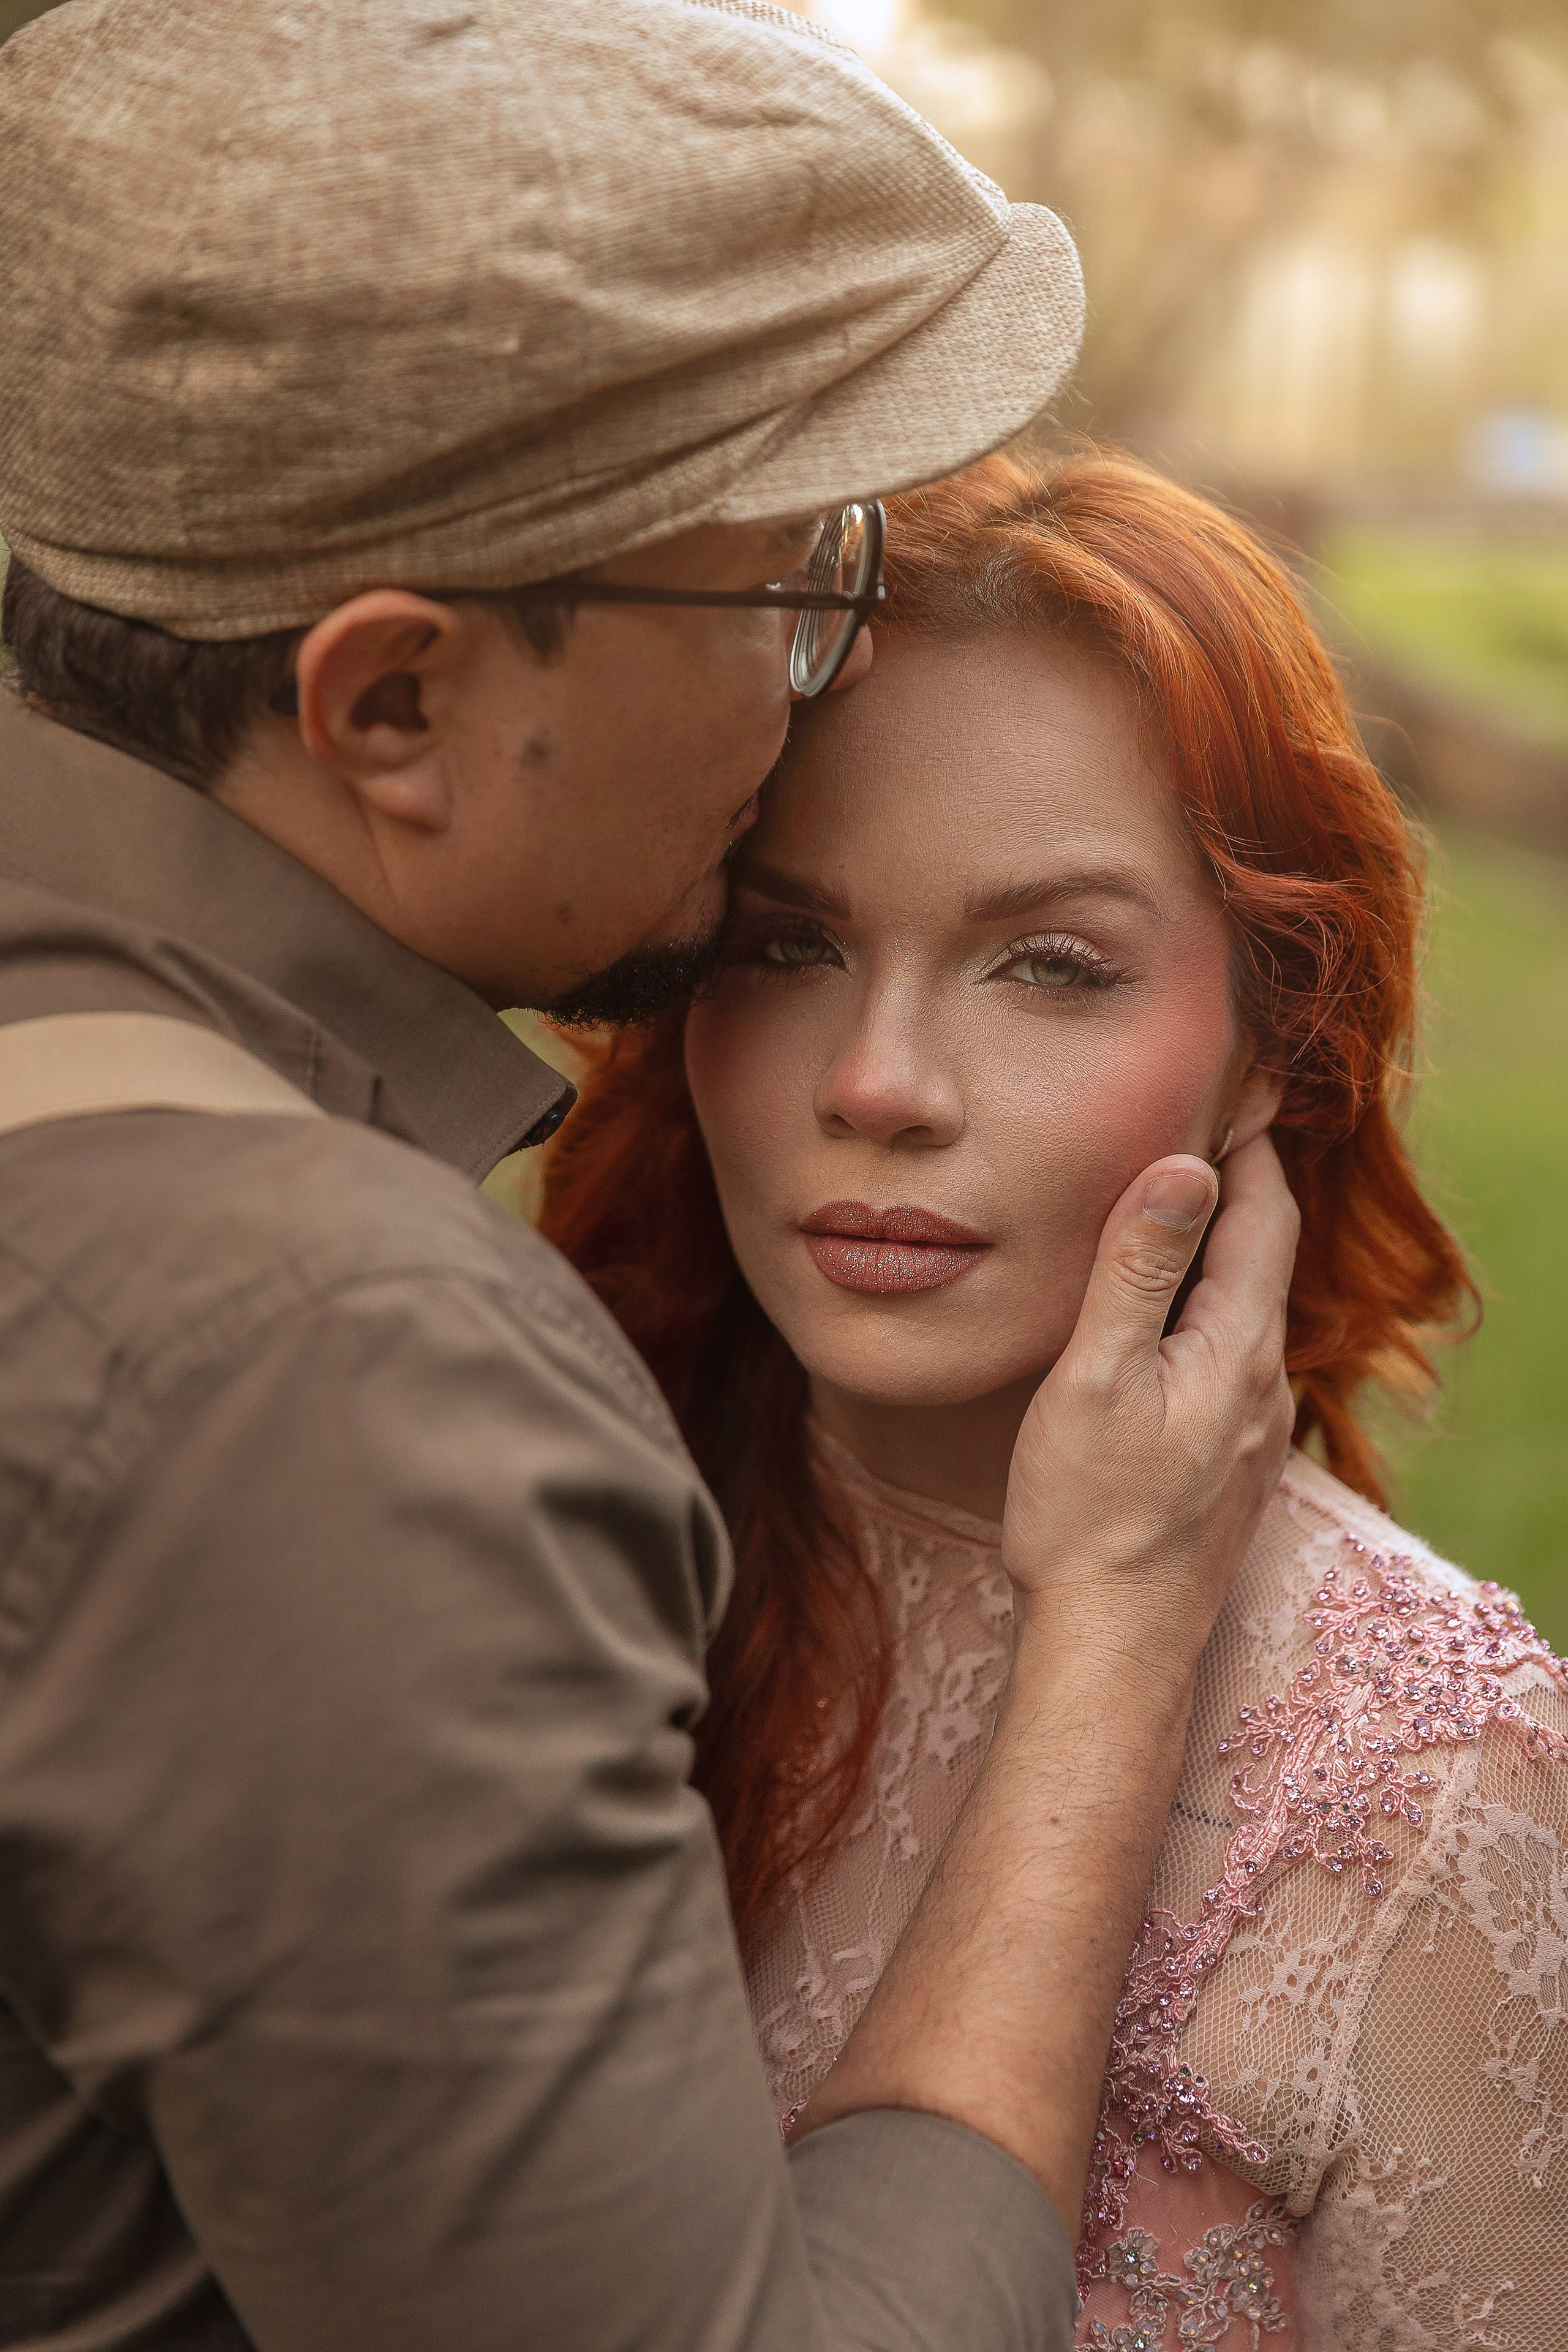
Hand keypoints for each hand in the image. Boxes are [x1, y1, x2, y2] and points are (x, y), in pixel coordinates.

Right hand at [1002, 1134, 1298, 1671]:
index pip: (1265, 1213)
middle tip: (1200, 1121)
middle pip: (1264, 1255)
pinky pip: (1228, 1355)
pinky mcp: (1227, 1464)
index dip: (1249, 1143)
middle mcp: (1264, 1384)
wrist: (1114, 1643)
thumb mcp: (1099, 1374)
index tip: (1231, 1084)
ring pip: (1246, 1308)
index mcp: (1240, 1347)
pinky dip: (1205, 1306)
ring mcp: (1251, 1430)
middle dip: (1237, 1185)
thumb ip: (1140, 1269)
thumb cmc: (1090, 1514)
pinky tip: (1163, 1316)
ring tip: (1176, 1201)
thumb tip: (1184, 1165)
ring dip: (1219, 1248)